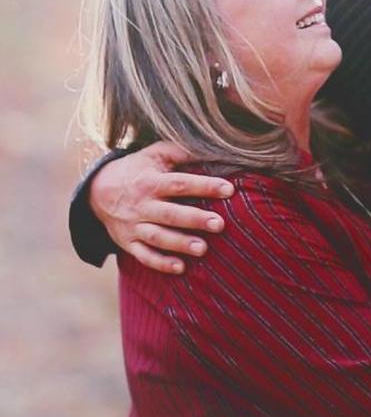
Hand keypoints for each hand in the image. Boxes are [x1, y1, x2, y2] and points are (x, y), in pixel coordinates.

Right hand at [90, 142, 233, 273]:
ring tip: (203, 249)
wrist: (97, 190)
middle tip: (219, 224)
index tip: (228, 189)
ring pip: (157, 237)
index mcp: (151, 182)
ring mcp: (133, 226)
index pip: (180, 184)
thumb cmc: (138, 170)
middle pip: (170, 214)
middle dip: (194, 219)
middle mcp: (141, 205)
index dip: (204, 186)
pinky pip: (143, 255)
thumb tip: (211, 148)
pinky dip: (160, 263)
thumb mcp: (155, 154)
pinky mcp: (128, 242)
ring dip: (180, 244)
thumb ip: (181, 151)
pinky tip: (180, 268)